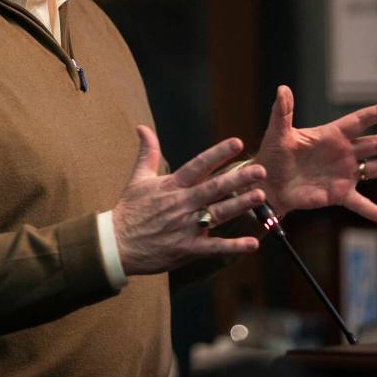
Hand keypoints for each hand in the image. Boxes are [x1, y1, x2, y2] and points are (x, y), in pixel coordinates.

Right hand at [112, 125, 265, 275]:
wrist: (116, 244)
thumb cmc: (129, 210)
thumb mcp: (138, 178)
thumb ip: (147, 153)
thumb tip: (143, 127)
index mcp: (171, 186)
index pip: (198, 165)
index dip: (218, 153)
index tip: (236, 142)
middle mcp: (181, 204)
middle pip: (214, 188)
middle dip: (238, 178)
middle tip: (260, 170)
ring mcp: (185, 226)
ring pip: (218, 213)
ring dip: (240, 205)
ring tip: (261, 196)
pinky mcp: (186, 248)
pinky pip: (214, 247)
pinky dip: (233, 246)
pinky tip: (252, 243)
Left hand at [254, 85, 376, 223]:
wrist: (267, 183)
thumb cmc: (272, 155)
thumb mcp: (278, 133)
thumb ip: (282, 112)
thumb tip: (282, 89)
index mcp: (331, 135)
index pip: (359, 121)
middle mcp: (342, 153)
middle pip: (376, 144)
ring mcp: (343, 174)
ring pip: (376, 169)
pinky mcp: (338, 194)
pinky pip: (360, 204)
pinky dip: (375, 212)